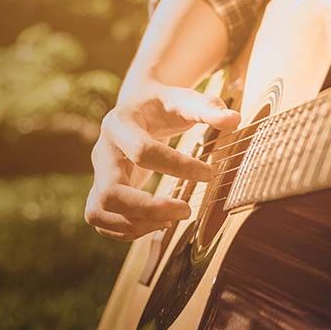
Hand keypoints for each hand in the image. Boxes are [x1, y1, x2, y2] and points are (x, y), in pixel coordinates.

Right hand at [85, 79, 238, 240]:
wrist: (136, 109)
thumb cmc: (163, 106)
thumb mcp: (184, 99)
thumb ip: (208, 108)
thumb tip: (233, 119)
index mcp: (120, 124)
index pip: (142, 152)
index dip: (178, 167)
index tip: (209, 174)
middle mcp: (102, 151)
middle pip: (110, 192)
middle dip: (149, 209)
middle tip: (185, 211)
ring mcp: (97, 174)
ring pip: (100, 211)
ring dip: (137, 224)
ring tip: (171, 220)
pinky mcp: (98, 190)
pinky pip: (101, 220)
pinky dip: (128, 230)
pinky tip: (158, 222)